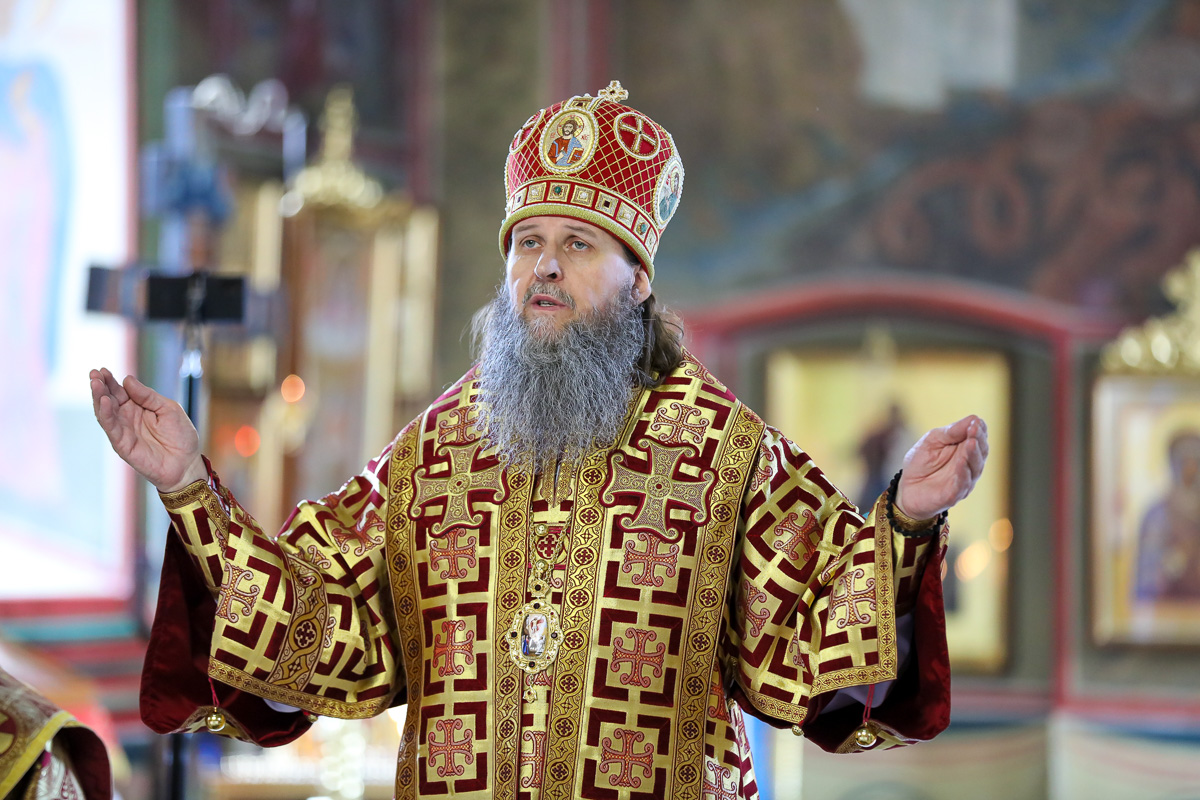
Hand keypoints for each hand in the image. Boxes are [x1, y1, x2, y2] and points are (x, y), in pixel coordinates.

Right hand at [90, 368, 205, 492]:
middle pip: (109, 399)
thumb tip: (127, 380)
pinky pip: (111, 428)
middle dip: (100, 386)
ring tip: (95, 383)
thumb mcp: (168, 409)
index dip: (111, 381)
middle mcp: (127, 418)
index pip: (120, 391)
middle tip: (94, 373)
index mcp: (139, 407)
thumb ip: (148, 396)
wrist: (186, 463)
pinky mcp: (122, 445)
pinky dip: (106, 414)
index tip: (102, 370)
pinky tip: (105, 401)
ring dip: (99, 398)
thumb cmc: (181, 436)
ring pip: (105, 412)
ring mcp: (123, 431)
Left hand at [894, 415, 987, 520]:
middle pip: (980, 451)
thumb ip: (952, 431)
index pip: (979, 438)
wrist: (906, 487)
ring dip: (972, 454)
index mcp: (965, 449)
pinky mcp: (954, 495)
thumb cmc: (921, 461)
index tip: (975, 422)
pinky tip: (961, 463)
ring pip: (974, 468)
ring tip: (970, 443)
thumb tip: (974, 419)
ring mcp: (964, 480)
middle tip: (974, 429)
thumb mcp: (933, 440)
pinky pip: (961, 484)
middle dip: (977, 439)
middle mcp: (970, 465)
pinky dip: (963, 474)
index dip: (979, 429)